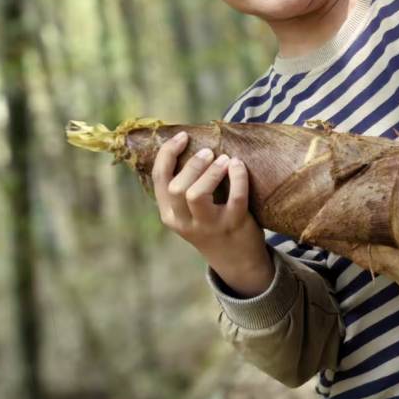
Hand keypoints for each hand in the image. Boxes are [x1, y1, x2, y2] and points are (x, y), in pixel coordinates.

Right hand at [151, 131, 273, 296]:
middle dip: (192, 165)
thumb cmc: (212, 226)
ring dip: (211, 173)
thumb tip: (191, 146)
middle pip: (177, 188)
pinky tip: (239, 165)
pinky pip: (235, 199)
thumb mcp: (189, 213)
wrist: (236, 261)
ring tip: (224, 159)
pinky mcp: (233, 225)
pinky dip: (238, 178)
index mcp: (169, 214)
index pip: (159, 179)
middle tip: (208, 152)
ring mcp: (208, 226)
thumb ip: (185, 188)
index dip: (167, 154)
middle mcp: (184, 222)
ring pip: (197, 195)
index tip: (182, 137)